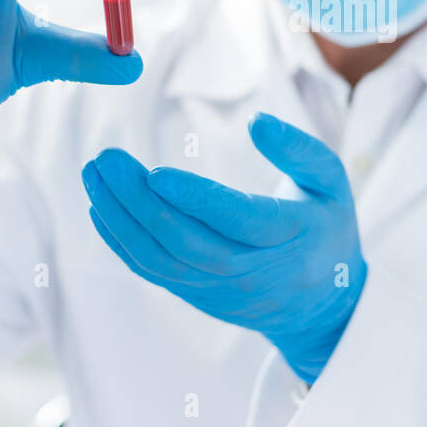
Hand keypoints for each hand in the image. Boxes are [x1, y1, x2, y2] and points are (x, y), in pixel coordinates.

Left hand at [82, 112, 366, 383]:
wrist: (320, 305)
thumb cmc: (325, 229)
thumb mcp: (333, 183)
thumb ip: (299, 149)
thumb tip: (257, 121)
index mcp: (289, 236)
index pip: (238, 219)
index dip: (196, 200)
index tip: (156, 173)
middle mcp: (251, 269)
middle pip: (187, 241)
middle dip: (140, 202)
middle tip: (106, 159)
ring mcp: (219, 288)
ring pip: (162, 259)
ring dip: (120, 219)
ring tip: (94, 175)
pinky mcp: (197, 294)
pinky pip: (153, 271)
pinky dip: (121, 242)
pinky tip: (100, 208)